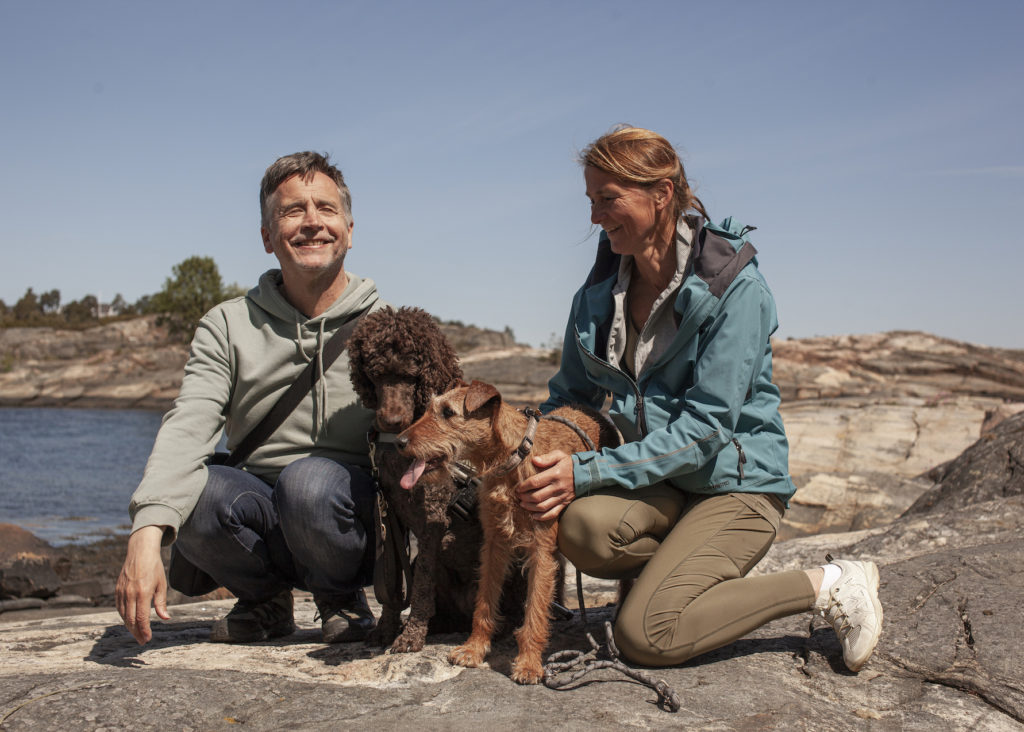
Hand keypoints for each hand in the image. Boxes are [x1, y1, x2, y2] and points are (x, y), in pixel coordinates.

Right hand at [115, 525, 170, 644]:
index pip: (141, 618)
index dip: (144, 630)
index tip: (147, 639)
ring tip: (138, 633)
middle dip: (136, 632)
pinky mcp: (117, 590)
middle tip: (142, 641)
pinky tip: (130, 621)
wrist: (140, 552)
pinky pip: (119, 608)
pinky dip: (124, 617)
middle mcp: (130, 593)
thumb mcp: (161, 584)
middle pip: (130, 620)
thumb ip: (161, 603)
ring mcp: (121, 592)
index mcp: (143, 592)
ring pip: (123, 615)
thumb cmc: (154, 568)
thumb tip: (165, 618)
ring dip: (129, 627)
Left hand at [516, 450, 575, 521]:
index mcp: (555, 474)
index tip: (518, 488)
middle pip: (537, 496)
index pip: (535, 482)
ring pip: (542, 506)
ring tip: (522, 504)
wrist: (588, 474)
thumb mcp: (559, 455)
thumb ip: (547, 458)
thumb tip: (534, 460)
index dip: (524, 486)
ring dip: (530, 507)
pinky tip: (533, 515)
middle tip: (518, 496)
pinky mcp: (564, 503)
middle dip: (524, 497)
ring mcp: (561, 497)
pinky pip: (552, 513)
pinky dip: (542, 517)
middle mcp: (557, 487)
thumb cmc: (570, 463)